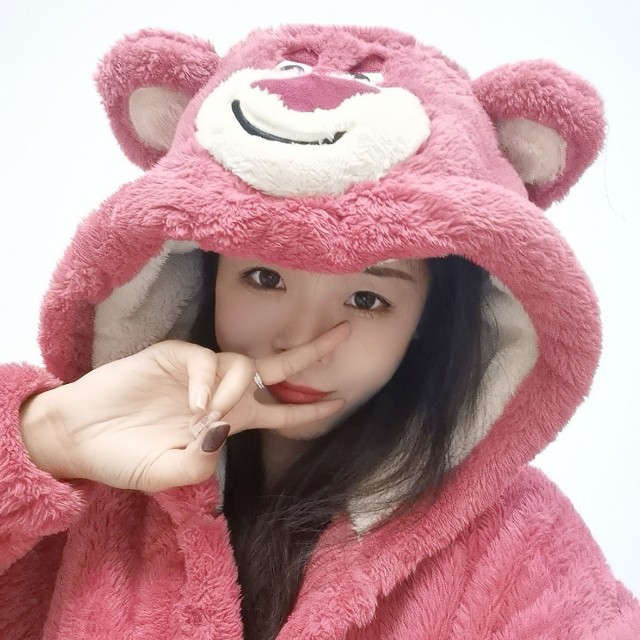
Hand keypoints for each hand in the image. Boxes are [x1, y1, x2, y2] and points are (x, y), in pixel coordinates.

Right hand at [19, 323, 349, 491]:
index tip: (339, 400)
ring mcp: (198, 372)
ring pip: (241, 363)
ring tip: (212, 414)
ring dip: (237, 387)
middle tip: (344, 334)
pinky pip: (205, 360)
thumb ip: (200, 461)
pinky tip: (195, 404)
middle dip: (310, 353)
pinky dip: (207, 382)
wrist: (79, 436)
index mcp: (227, 420)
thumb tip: (223, 430)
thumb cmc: (125, 457)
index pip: (277, 409)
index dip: (307, 407)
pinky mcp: (174, 356)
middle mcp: (220, 392)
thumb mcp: (168, 473)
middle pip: (274, 367)